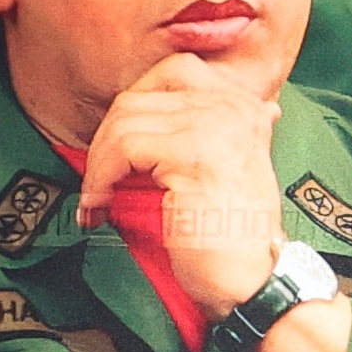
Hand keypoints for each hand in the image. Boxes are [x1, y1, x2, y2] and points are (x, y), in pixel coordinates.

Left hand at [76, 54, 290, 309]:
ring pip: (125, 121)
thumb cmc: (230, 236)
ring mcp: (217, 126)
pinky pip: (124, 147)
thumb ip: (196, 133)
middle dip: (105, 139)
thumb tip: (141, 114)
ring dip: (98, 163)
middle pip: (139, 96)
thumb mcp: (218, 168)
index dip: (133, 105)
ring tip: (97, 197)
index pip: (173, 72)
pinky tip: (101, 204)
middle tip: (99, 177)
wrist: (254, 280)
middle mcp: (234, 107)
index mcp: (244, 106)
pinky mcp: (195, 153)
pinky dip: (100, 178)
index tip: (119, 147)